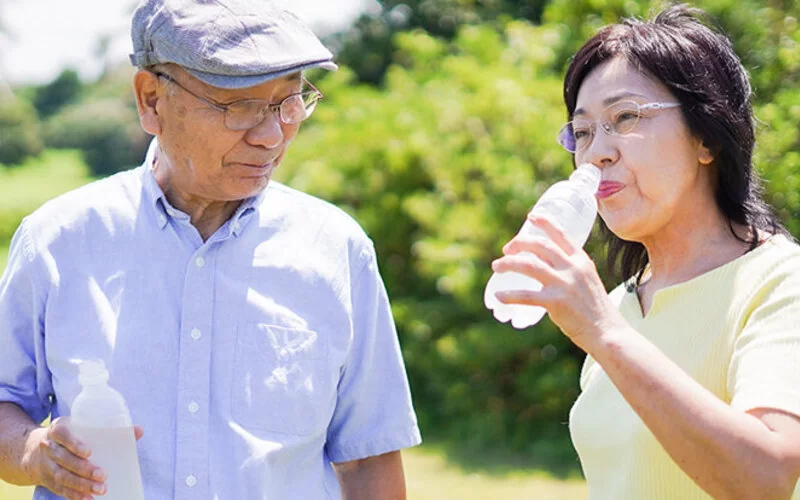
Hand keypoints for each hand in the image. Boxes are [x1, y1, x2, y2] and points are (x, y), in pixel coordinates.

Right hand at [22, 416, 143, 499]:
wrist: (35, 450)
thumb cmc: (71, 435)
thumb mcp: (82, 427)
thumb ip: (110, 429)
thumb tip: (139, 430)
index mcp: (58, 429)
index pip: (62, 434)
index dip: (74, 443)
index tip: (89, 452)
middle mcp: (49, 446)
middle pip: (64, 459)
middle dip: (83, 469)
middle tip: (103, 475)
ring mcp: (47, 464)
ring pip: (62, 476)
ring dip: (81, 485)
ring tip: (100, 489)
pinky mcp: (48, 480)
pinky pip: (60, 489)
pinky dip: (74, 495)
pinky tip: (87, 499)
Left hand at [491, 214, 623, 347]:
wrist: (608, 332)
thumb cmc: (596, 311)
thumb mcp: (588, 282)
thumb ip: (570, 271)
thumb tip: (545, 266)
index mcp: (582, 261)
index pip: (562, 234)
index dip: (545, 223)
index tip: (531, 217)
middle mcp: (573, 268)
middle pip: (540, 246)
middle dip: (519, 244)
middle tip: (506, 249)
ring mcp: (564, 284)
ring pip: (528, 265)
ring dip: (508, 264)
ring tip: (496, 267)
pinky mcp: (555, 302)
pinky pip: (525, 295)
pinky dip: (509, 295)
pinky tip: (498, 296)